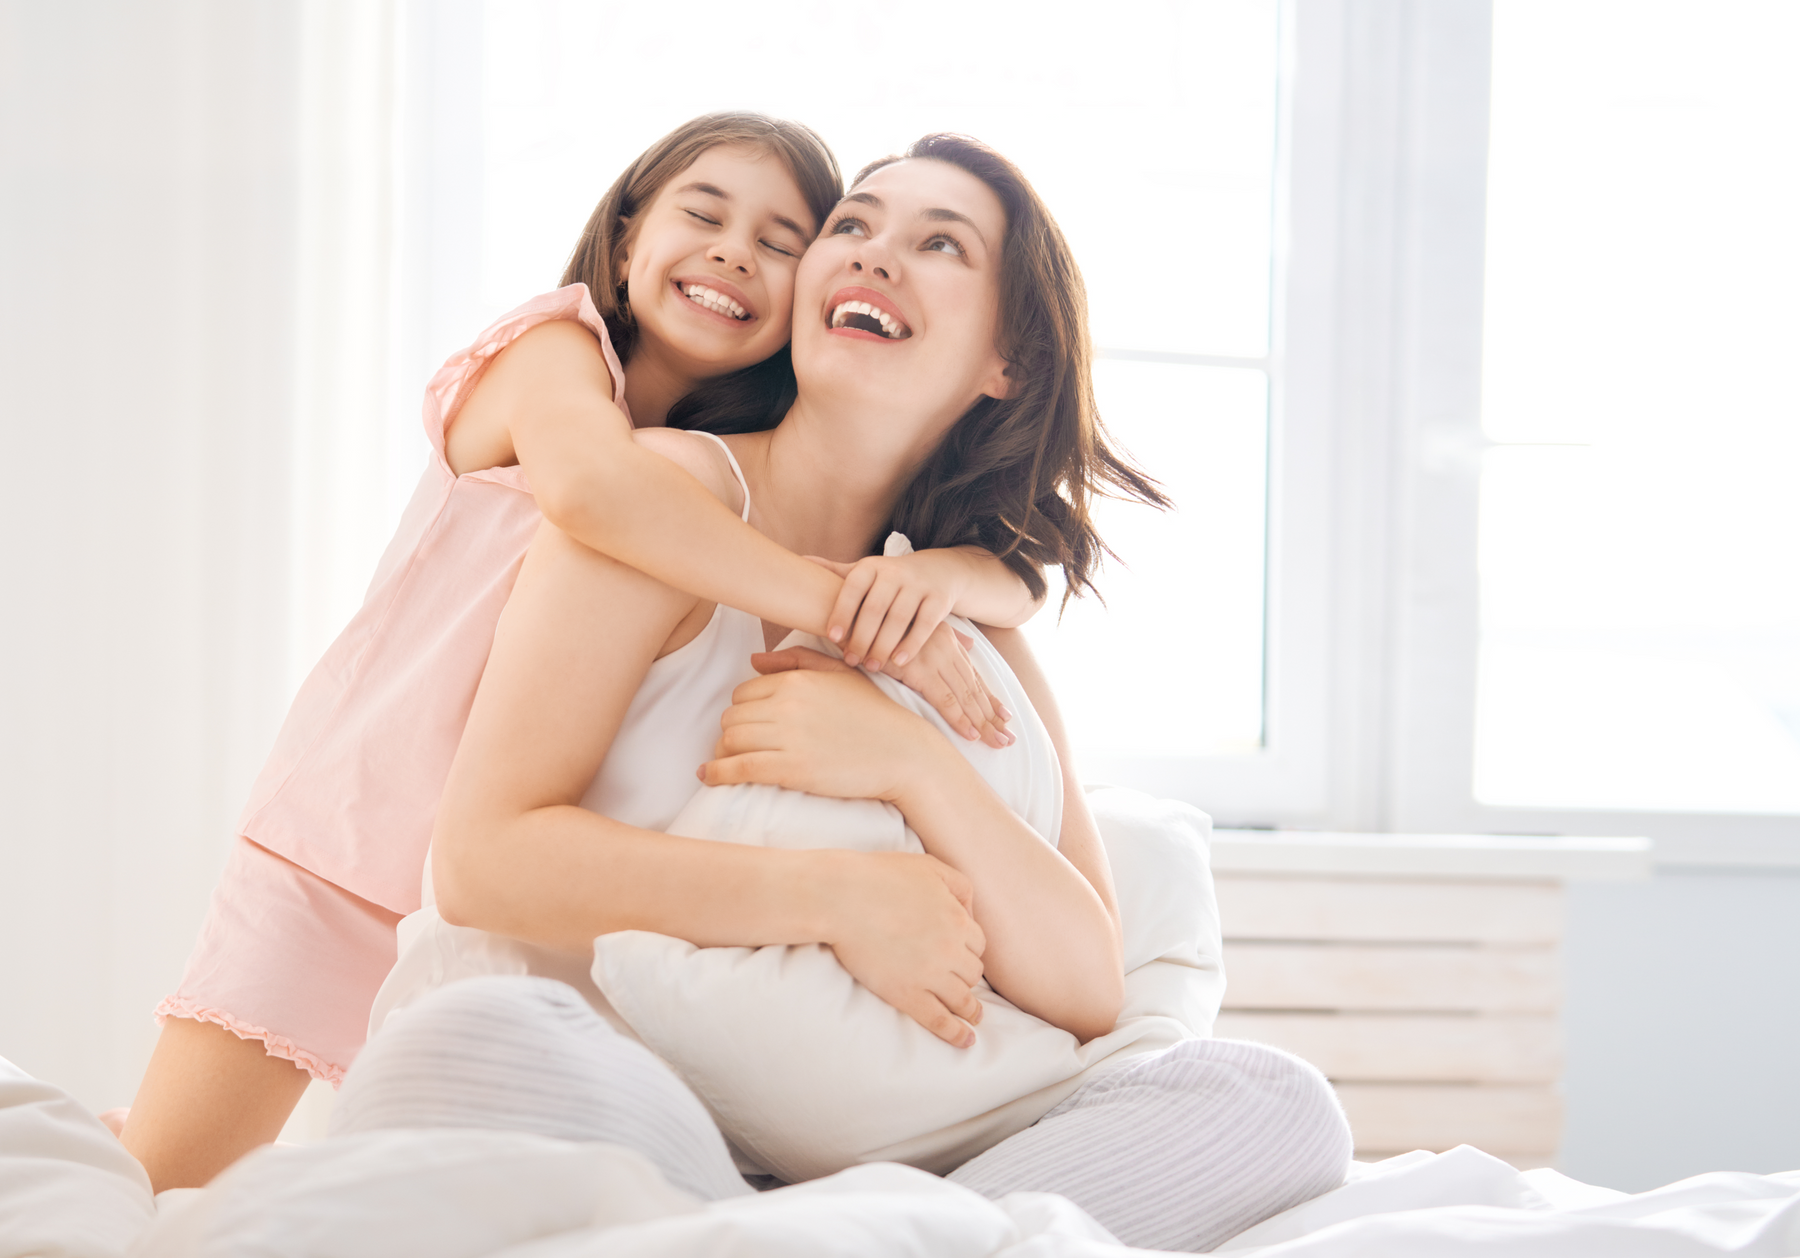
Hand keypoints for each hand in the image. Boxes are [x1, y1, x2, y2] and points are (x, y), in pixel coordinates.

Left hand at [699, 649, 945, 801]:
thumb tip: (752, 660)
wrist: (904, 753)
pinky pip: (737, 767)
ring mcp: (788, 737)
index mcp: (797, 681)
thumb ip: (796, 661)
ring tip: (726, 762)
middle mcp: (787, 705)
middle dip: (732, 731)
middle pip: (732, 716)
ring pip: (730, 740)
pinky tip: (708, 776)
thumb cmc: (876, 714)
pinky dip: (716, 772)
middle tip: (740, 746)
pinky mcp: (790, 769)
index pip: (744, 692)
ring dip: (723, 752)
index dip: (744, 710)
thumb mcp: (840, 675)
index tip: (751, 726)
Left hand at [814, 550, 964, 671]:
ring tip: (872, 666)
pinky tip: (898, 661)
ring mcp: (919, 585)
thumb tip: (798, 561)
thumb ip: (835, 572)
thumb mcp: (865, 573)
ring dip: (883, 645)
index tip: (830, 638)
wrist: (939, 570)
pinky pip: (925, 625)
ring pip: (899, 619)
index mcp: (870, 567)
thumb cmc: (890, 579)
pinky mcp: (939, 599)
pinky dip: (911, 644)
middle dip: (861, 637)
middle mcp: (894, 572)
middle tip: (851, 660)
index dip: (840, 613)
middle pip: (874, 608)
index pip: (851, 589)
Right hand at [819, 849, 986, 1047]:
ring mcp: (930, 975)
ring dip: (970, 1008)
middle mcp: (951, 950)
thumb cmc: (880, 877)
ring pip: (962, 999)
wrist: (841, 898)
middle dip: (967, 976)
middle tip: (958, 981)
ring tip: (973, 1016)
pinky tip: (966, 1041)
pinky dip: (956, 1034)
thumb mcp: (928, 867)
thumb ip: (958, 885)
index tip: (959, 956)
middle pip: (972, 972)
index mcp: (958, 919)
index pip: (977, 944)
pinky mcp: (907, 995)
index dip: (968, 950)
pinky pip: (940, 1021)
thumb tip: (971, 911)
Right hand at [888, 623, 1012, 747]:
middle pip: (974, 688)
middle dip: (993, 715)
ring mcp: (934, 659)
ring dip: (983, 722)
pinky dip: (959, 718)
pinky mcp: (918, 671)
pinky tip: (971, 733)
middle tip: (1008, 738)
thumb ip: (947, 636)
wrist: (851, 610)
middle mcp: (946, 649)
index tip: (1005, 716)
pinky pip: (944, 699)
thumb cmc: (878, 620)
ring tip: (998, 742)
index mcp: (947, 641)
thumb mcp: (917, 626)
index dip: (990, 697)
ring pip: (965, 697)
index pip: (973, 675)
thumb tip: (970, 644)